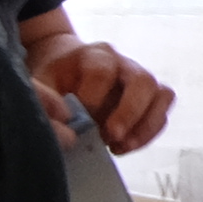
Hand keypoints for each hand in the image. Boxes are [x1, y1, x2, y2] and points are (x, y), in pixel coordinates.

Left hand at [28, 35, 174, 154]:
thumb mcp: (40, 83)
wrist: (67, 67)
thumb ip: (46, 100)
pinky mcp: (149, 96)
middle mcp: (124, 63)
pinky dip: (148, 133)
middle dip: (129, 113)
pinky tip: (124, 146)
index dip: (94, 97)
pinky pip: (162, 112)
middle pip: (143, 80)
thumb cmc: (54, 77)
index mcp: (95, 54)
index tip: (80, 120)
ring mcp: (141, 78)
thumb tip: (67, 127)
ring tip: (120, 146)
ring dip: (145, 126)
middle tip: (111, 138)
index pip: (103, 71)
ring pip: (162, 95)